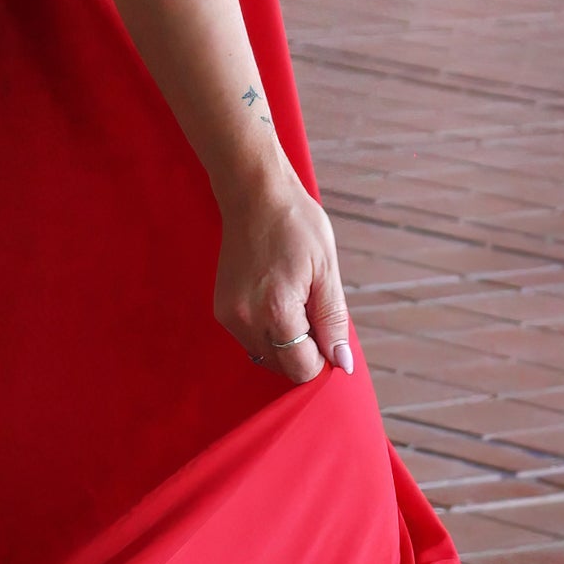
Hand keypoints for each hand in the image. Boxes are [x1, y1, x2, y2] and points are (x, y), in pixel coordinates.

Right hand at [214, 173, 352, 385]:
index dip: (321, 356)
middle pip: (282, 366)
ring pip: (265, 355)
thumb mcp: (326, 270)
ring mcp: (229, 316)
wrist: (254, 196)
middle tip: (311, 309)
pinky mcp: (222, 310)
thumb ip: (333, 322)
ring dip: (284, 342)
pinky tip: (276, 299)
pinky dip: (268, 331)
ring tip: (293, 300)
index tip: (326, 329)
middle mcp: (246, 320)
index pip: (301, 367)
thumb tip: (341, 362)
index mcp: (277, 311)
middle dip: (303, 350)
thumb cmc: (295, 224)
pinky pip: (250, 339)